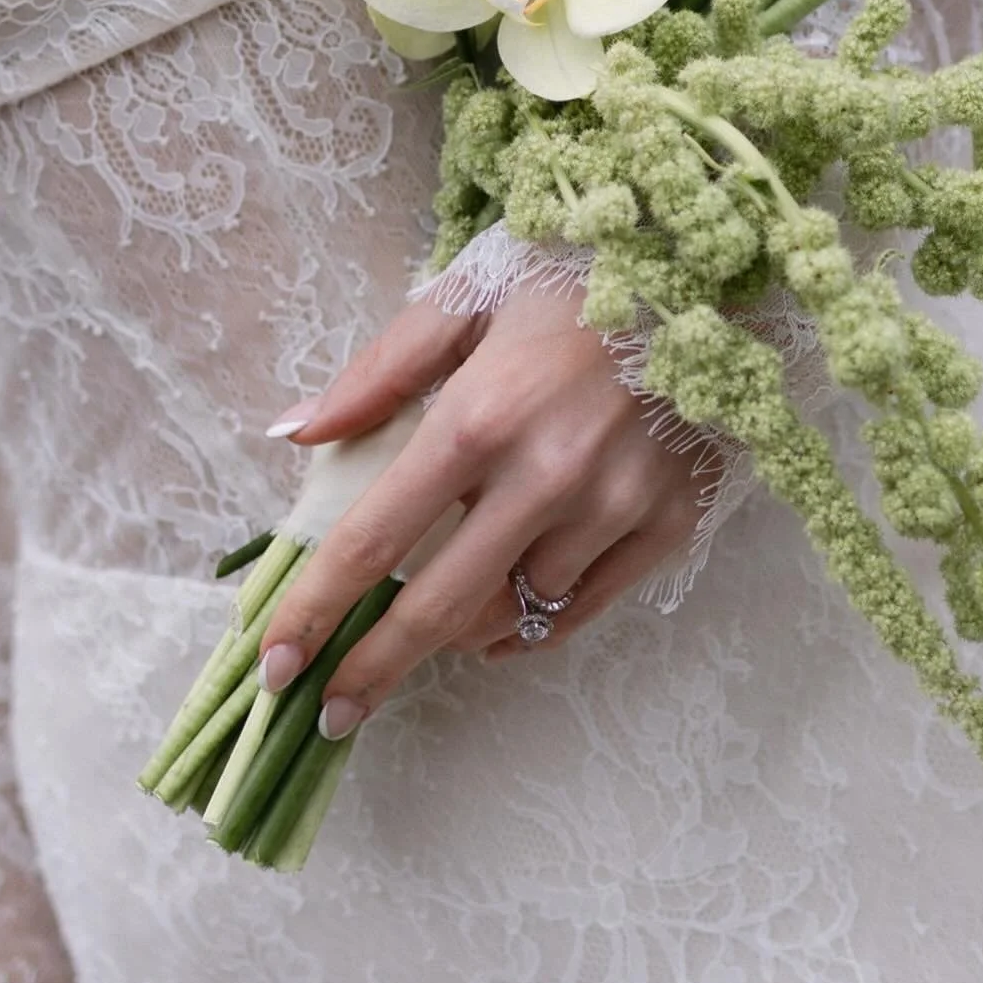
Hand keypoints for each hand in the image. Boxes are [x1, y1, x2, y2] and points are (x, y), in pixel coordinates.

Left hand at [256, 281, 713, 737]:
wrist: (708, 271)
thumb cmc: (573, 276)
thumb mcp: (465, 301)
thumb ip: (378, 373)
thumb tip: (296, 432)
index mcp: (480, 417)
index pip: (375, 539)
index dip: (315, 610)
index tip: (275, 663)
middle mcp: (547, 475)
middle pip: (440, 607)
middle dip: (373, 670)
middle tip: (331, 711)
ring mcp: (615, 506)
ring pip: (515, 609)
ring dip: (463, 625)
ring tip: (438, 612)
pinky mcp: (671, 521)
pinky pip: (582, 607)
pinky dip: (532, 623)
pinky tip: (505, 616)